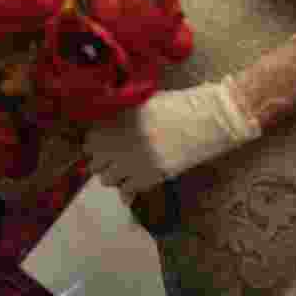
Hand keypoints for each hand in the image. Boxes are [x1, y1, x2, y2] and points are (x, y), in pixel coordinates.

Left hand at [84, 78, 260, 201]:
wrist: (207, 119)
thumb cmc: (179, 105)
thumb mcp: (144, 103)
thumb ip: (122, 116)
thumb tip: (109, 127)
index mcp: (116, 120)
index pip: (89, 141)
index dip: (96, 145)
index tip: (103, 146)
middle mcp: (118, 142)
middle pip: (94, 164)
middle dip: (103, 163)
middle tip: (116, 160)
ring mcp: (132, 161)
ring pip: (107, 180)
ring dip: (115, 176)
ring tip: (127, 171)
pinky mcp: (149, 177)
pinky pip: (127, 191)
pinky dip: (129, 190)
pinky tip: (138, 182)